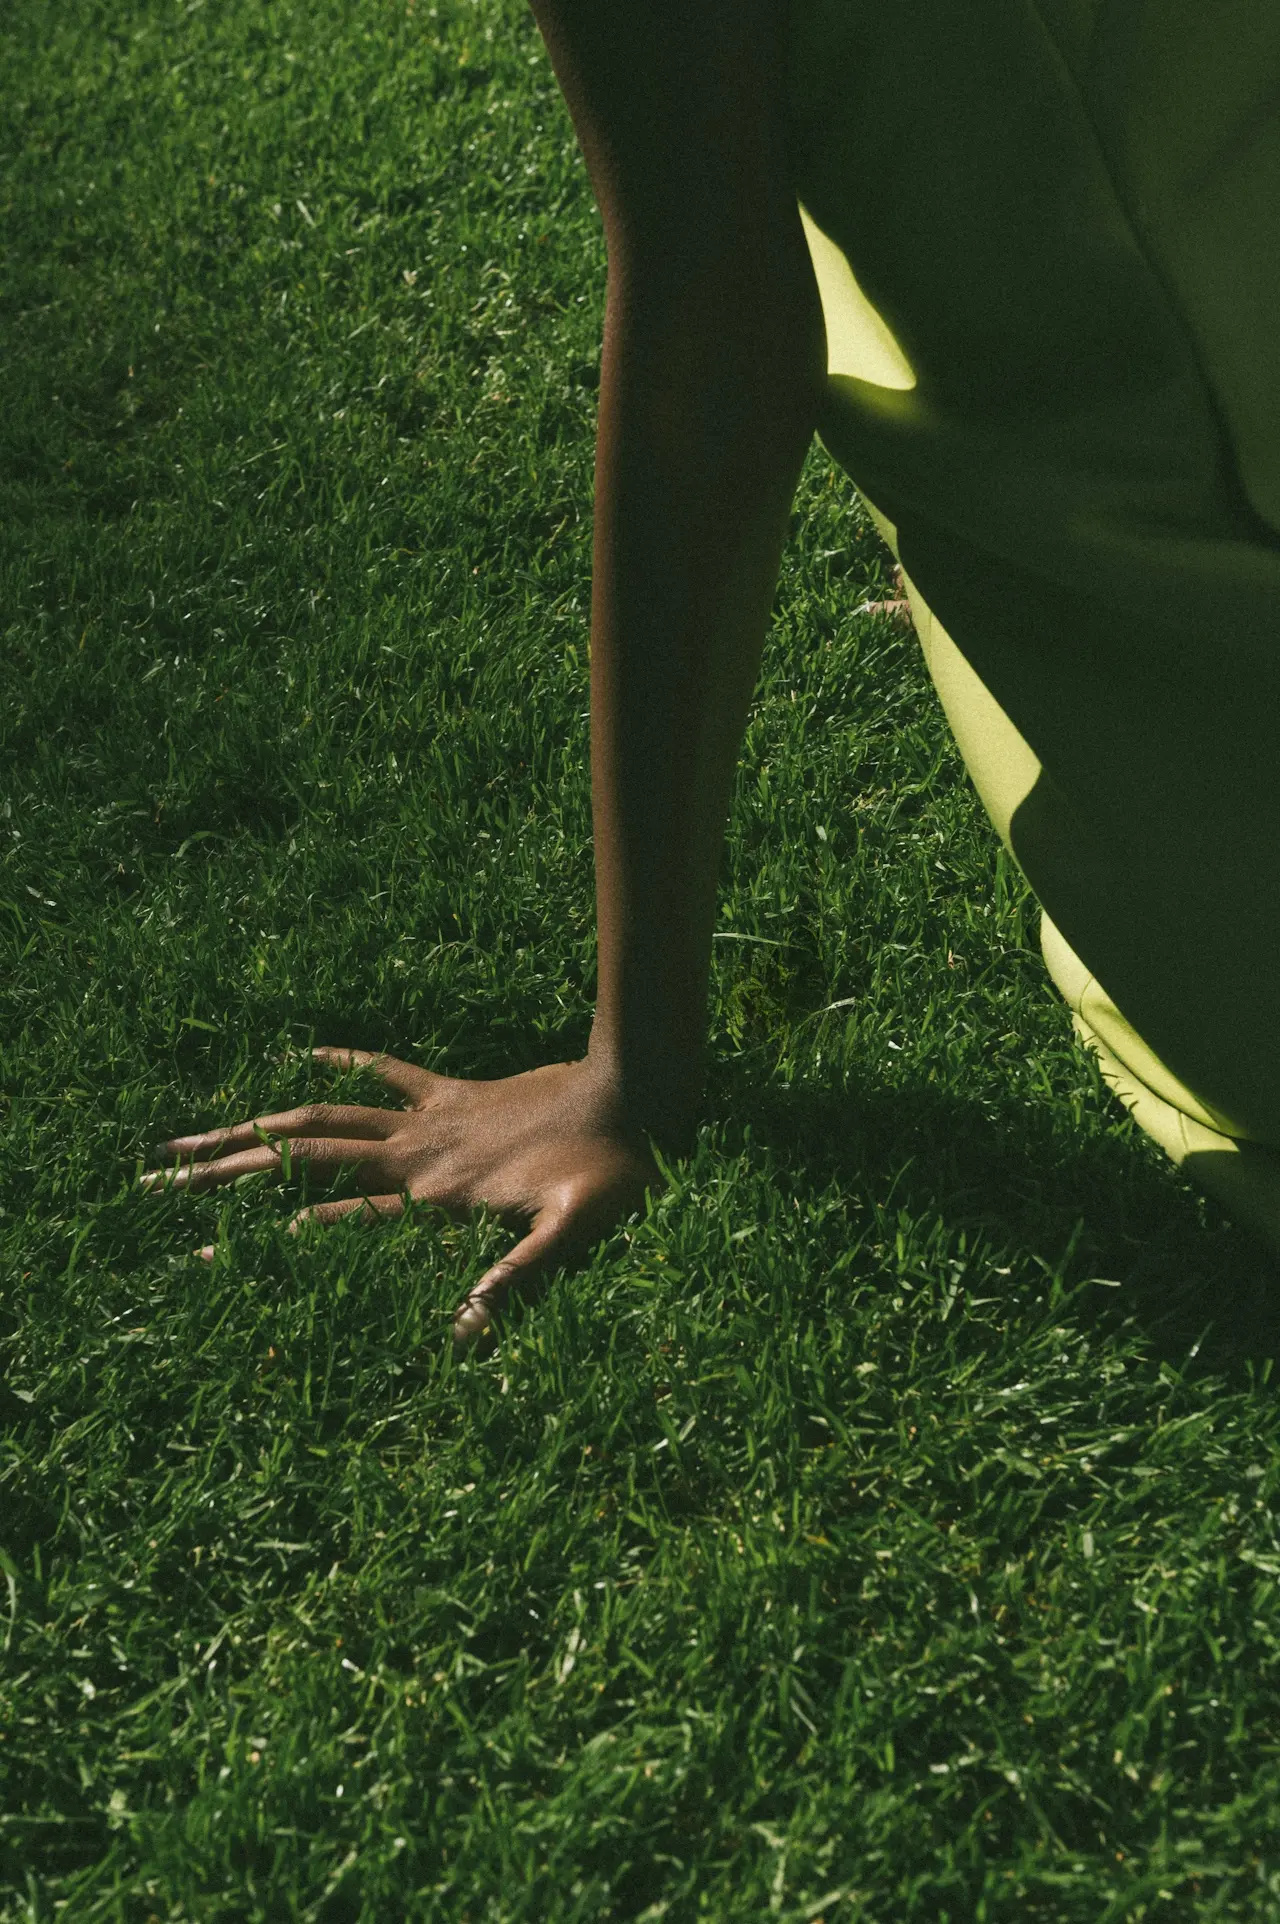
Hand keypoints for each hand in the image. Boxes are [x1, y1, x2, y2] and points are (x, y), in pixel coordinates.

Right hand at [143, 1049, 659, 1348]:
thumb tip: (467, 1336)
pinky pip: (387, 1071)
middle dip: (225, 1171)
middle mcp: (414, 1155)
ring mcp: (429, 1119)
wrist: (635, 1094)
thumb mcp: (574, 1235)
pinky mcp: (453, 1092)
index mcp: (429, 1196)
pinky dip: (344, 1063)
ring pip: (324, 1119)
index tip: (190, 1259)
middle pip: (299, 1160)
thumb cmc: (611, 1174)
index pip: (325, 1222)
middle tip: (156, 1180)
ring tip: (198, 1131)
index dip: (258, 1242)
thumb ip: (522, 1278)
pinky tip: (304, 1055)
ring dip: (257, 1124)